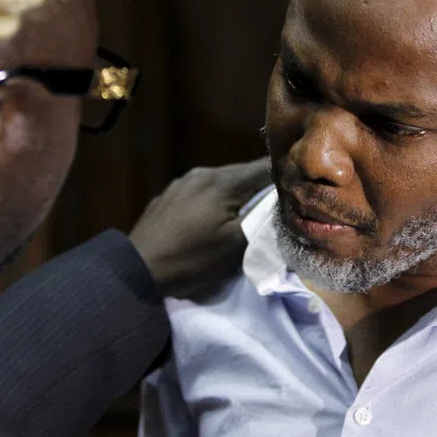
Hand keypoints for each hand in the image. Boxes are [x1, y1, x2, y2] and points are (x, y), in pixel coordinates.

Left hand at [129, 157, 271, 299]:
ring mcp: (183, 181)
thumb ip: (261, 221)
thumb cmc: (191, 259)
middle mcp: (203, 173)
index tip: (298, 185)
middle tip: (278, 200)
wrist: (137, 268)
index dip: (283, 174)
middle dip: (261, 184)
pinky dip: (216, 197)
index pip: (264, 167)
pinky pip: (202, 189)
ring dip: (237, 191)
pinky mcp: (169, 194)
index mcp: (223, 182)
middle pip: (243, 172)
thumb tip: (281, 205)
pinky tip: (214, 214)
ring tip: (247, 209)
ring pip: (221, 180)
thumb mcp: (234, 246)